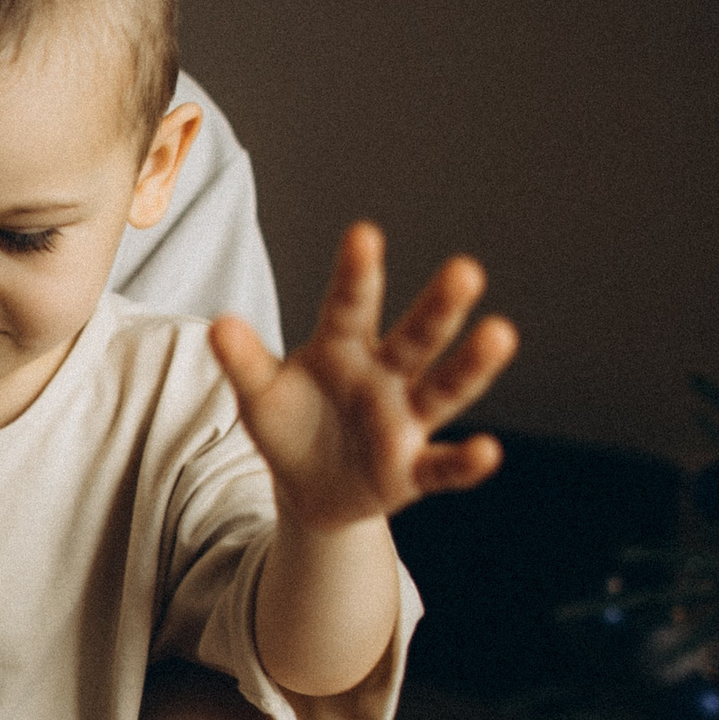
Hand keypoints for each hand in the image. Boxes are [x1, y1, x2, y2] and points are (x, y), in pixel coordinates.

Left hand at [208, 221, 515, 530]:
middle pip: (415, 336)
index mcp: (343, 345)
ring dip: (472, 365)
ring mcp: (405, 420)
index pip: (350, 303)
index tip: (363, 233)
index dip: (356, 272)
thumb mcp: (259, 394)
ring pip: (444, 388)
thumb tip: (218, 325)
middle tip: (465, 270)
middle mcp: (386, 374)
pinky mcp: (413, 469)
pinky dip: (466, 462)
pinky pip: (444, 466)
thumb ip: (244, 362)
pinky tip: (488, 451)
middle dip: (439, 306)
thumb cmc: (290, 424)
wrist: (309, 486)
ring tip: (500, 334)